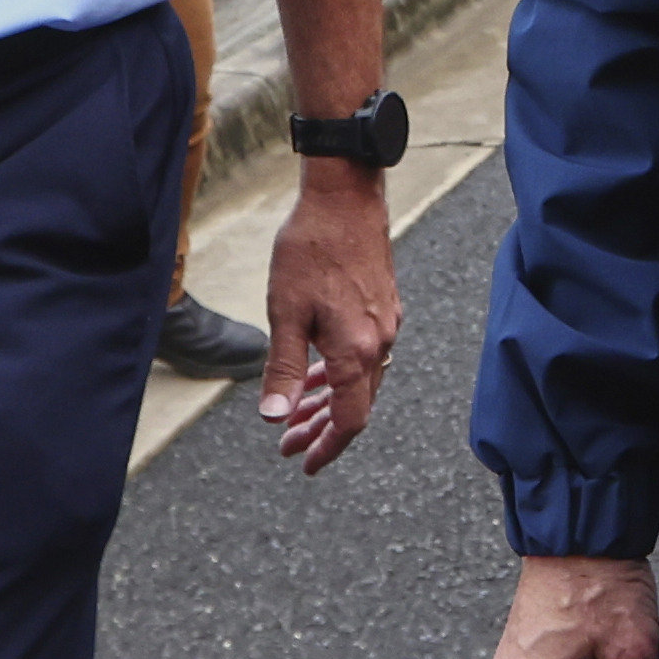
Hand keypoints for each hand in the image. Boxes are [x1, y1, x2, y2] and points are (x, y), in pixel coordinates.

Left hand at [254, 163, 399, 474]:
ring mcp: (385, 324)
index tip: (302, 461)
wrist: (344, 197)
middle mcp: (379, 342)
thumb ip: (283, 369)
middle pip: (355, 405)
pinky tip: (318, 370)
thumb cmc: (309, 250)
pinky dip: (339, 373)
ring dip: (328, 401)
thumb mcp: (285, 313)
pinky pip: (364, 356)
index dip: (326, 446)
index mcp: (356, 350)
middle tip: (288, 443)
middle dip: (321, 429)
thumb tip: (273, 417)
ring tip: (298, 411)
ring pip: (360, 380)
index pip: (349, 420)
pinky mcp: (383, 306)